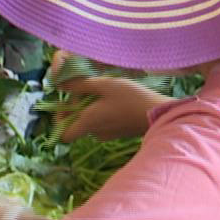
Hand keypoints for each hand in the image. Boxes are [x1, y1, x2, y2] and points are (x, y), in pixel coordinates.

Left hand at [52, 75, 166, 141]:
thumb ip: (80, 85)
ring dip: (90, 108)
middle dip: (77, 107)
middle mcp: (95, 133)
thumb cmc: (131, 98)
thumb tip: (59, 85)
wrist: (160, 114)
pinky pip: (102, 123)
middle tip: (87, 88)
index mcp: (88, 122)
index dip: (60, 120)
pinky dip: (102, 112)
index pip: (63, 134)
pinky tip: (114, 99)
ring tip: (103, 91)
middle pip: (76, 123)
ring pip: (89, 122)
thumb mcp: (105, 85)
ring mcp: (107, 135)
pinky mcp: (118, 133)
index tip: (64, 103)